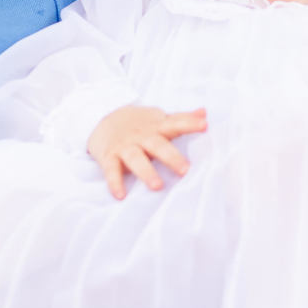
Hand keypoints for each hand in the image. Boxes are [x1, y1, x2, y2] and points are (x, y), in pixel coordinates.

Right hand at [87, 104, 206, 199]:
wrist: (103, 119)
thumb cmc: (139, 124)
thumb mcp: (158, 118)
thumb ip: (181, 118)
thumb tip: (204, 112)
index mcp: (156, 126)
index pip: (175, 122)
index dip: (190, 123)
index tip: (204, 125)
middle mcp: (141, 136)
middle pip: (157, 145)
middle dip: (171, 157)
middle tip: (185, 169)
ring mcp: (124, 146)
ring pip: (136, 159)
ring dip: (146, 172)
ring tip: (157, 186)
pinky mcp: (109, 157)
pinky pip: (111, 170)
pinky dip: (115, 182)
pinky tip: (121, 195)